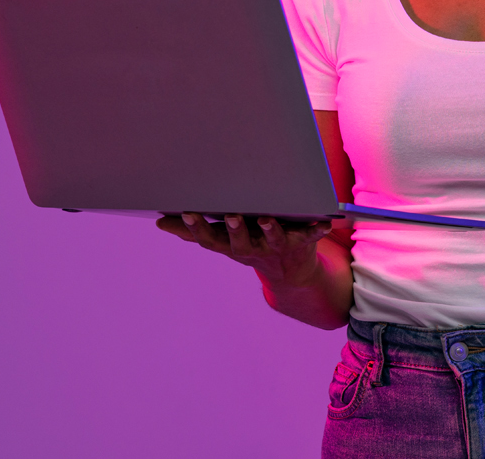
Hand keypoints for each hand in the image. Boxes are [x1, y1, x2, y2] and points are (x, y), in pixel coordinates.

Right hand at [156, 213, 333, 287]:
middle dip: (235, 230)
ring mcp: (277, 247)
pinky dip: (316, 230)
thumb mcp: (221, 239)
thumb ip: (192, 231)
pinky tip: (324, 222)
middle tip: (231, 215)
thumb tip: (160, 222)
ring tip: (268, 219)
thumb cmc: (250, 244)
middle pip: (240, 242)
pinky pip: (310, 236)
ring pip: (273, 239)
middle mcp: (252, 248)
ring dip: (271, 230)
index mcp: (230, 245)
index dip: (197, 228)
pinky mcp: (301, 243)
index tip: (188, 212)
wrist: (291, 272)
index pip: (210, 238)